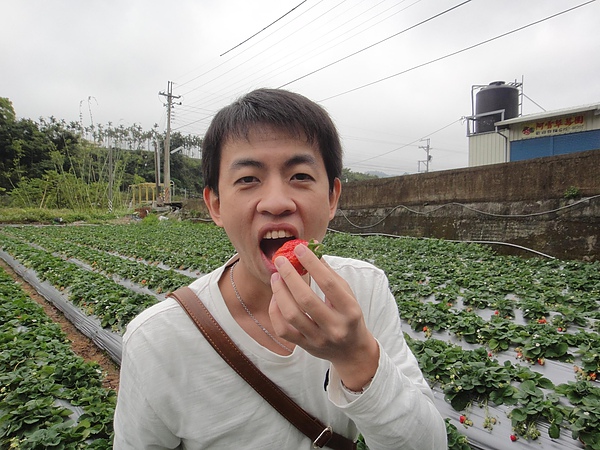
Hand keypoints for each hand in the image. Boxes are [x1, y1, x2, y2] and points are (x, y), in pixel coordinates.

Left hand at [269, 243, 378, 390]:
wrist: (352, 351)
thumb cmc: (349, 316)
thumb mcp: (348, 295)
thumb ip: (330, 274)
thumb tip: (313, 248)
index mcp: (350, 310)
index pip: (328, 283)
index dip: (312, 264)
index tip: (299, 249)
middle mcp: (335, 326)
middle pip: (306, 299)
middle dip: (290, 276)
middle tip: (280, 260)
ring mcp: (319, 339)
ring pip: (291, 315)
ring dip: (280, 292)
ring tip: (275, 277)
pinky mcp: (305, 346)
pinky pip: (283, 330)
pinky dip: (276, 312)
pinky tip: (276, 297)